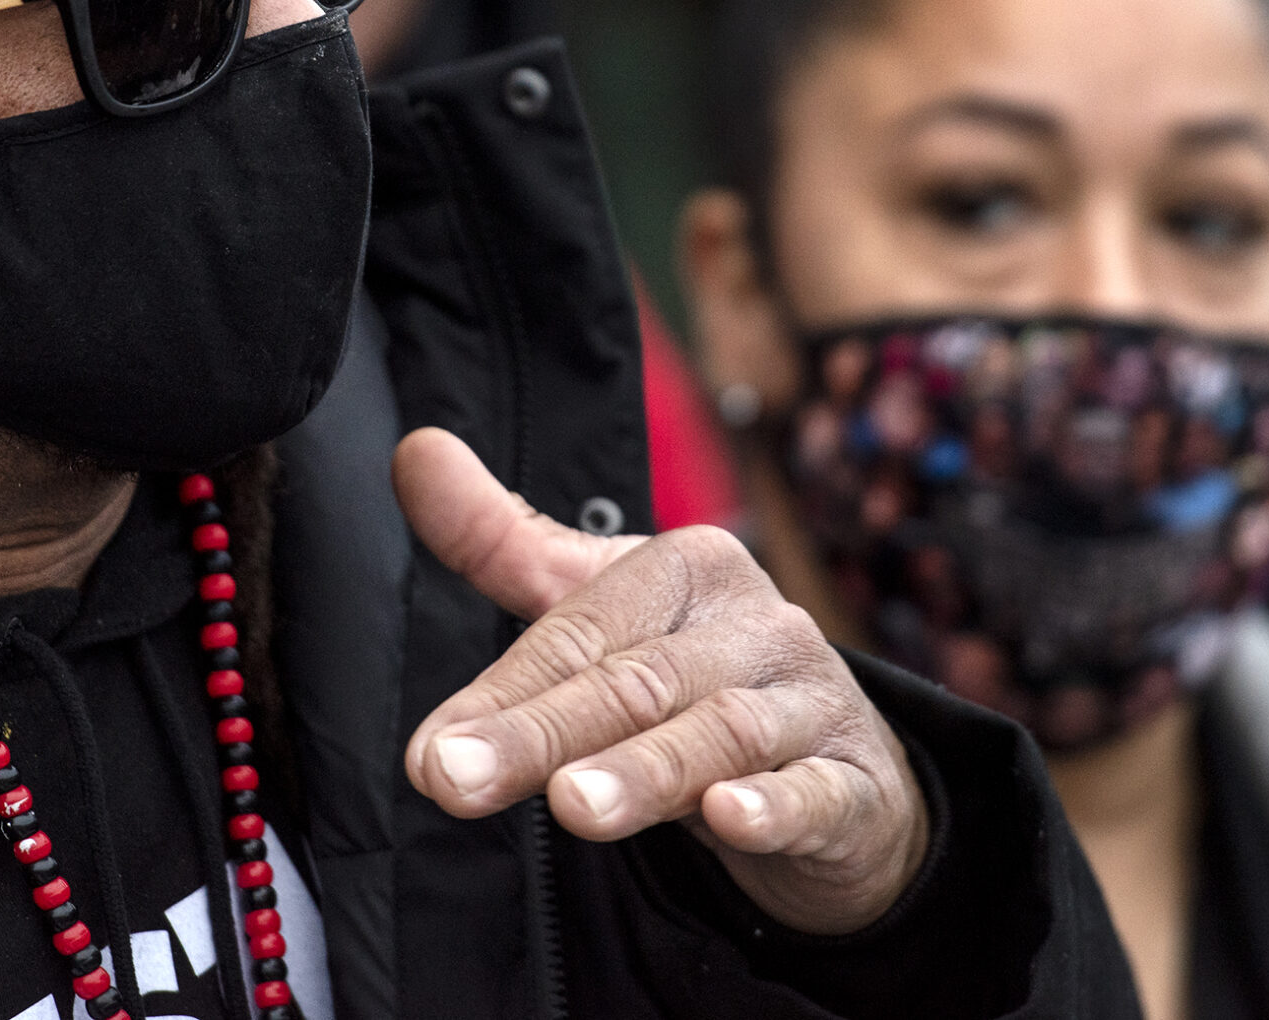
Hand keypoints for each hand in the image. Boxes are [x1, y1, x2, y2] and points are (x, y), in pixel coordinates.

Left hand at [393, 427, 929, 935]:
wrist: (840, 770)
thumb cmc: (698, 677)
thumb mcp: (607, 610)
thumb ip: (504, 543)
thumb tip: (414, 450)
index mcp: (692, 568)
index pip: (582, 631)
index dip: (502, 693)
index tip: (430, 754)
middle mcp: (758, 623)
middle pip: (636, 681)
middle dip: (541, 732)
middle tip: (457, 781)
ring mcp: (812, 703)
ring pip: (720, 735)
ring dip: (645, 771)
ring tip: (573, 807)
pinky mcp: (854, 787)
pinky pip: (815, 795)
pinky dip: (774, 808)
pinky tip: (730, 818)